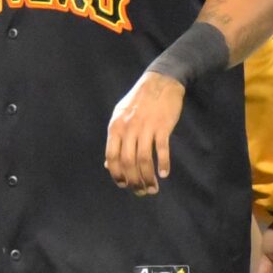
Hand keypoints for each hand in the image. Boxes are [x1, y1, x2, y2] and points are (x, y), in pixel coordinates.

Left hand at [105, 70, 186, 193]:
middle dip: (134, 181)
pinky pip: (161, 149)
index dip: (116, 174)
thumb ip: (115, 140)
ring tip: (153, 188)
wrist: (161, 81)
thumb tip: (107, 165)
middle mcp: (128, 128)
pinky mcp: (162, 126)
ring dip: (148, 178)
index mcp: (115, 127)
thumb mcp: (121, 117)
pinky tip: (164, 174)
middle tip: (141, 192)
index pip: (111, 157)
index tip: (124, 185)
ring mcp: (145, 127)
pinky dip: (163, 164)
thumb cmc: (140, 101)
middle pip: (128, 162)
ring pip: (144, 159)